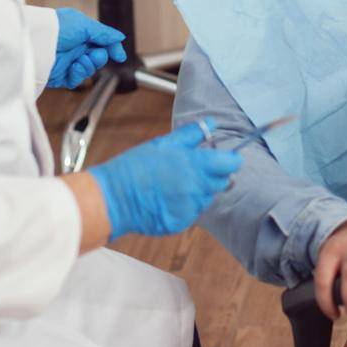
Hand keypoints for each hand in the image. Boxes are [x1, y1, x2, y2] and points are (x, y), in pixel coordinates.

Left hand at [48, 7, 125, 88]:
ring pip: (89, 69)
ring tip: (80, 60)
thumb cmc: (57, 28)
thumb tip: (120, 37)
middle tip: (94, 54)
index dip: (112, 49)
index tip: (119, 56)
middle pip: (98, 57)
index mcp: (80, 33)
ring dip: (88, 66)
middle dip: (99, 58)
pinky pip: (77, 80)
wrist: (37, 43)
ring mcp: (68, 61)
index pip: (102, 42)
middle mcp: (75, 47)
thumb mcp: (85, 25)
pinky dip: (78, 75)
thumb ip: (105, 33)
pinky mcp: (61, 75)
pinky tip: (73, 68)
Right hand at [90, 119, 241, 240]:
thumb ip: (192, 135)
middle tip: (192, 169)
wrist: (114, 198)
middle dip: (214, 174)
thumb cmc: (136, 167)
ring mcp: (190, 208)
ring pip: (207, 197)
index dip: (229, 159)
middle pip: (223, 182)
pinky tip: (167, 197)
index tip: (221, 157)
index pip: (232, 164)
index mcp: (196, 165)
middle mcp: (197, 188)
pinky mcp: (182, 223)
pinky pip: (193, 212)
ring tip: (174, 183)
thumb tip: (212, 123)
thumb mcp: (164, 144)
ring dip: (199, 190)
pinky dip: (186, 205)